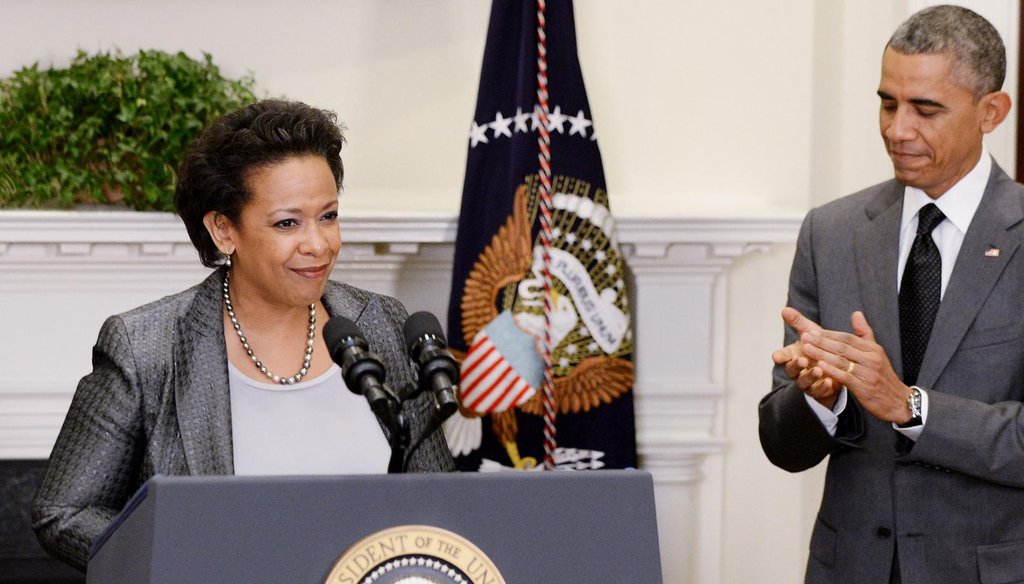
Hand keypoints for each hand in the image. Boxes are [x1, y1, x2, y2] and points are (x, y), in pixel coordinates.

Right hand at [774, 307, 840, 407]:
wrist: (834, 366)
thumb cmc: (819, 347)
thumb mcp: (809, 333)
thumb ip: (798, 322)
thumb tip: (784, 309)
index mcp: (793, 355)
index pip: (783, 356)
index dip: (780, 356)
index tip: (777, 356)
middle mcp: (797, 370)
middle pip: (791, 369)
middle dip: (795, 365)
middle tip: (802, 360)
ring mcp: (807, 382)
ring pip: (803, 382)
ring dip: (809, 376)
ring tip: (819, 370)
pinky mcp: (818, 392)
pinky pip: (818, 392)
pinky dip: (822, 387)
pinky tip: (829, 382)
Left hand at [798, 311, 912, 423]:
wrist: (898, 401)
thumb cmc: (882, 375)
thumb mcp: (876, 352)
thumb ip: (864, 333)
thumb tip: (856, 313)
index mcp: (873, 349)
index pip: (848, 338)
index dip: (829, 334)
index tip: (812, 330)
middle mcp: (871, 359)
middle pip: (842, 347)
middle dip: (821, 341)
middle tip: (804, 336)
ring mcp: (868, 373)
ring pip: (841, 361)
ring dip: (821, 354)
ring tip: (806, 348)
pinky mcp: (864, 387)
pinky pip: (844, 376)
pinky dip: (831, 370)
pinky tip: (818, 366)